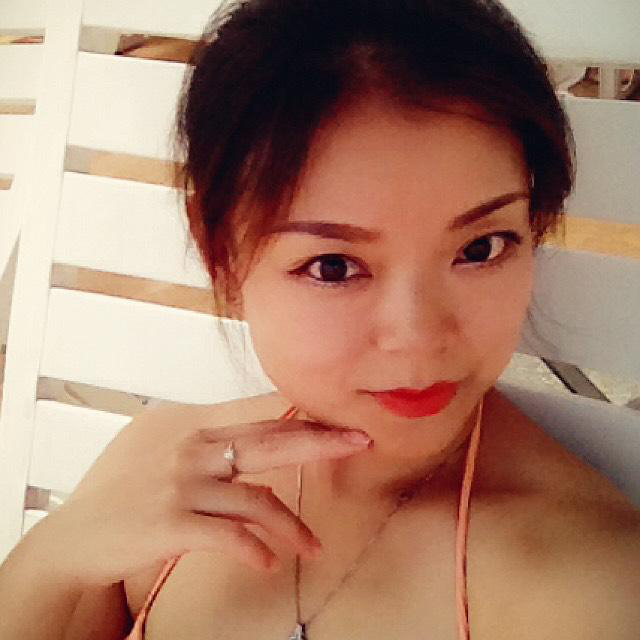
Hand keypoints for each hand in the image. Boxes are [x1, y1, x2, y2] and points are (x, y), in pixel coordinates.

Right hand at [32, 401, 371, 586]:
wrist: (81, 536)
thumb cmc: (137, 500)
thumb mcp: (179, 467)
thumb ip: (220, 459)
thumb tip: (263, 462)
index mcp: (202, 436)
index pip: (266, 424)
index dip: (308, 424)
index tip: (344, 426)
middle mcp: (196, 453)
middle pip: (271, 442)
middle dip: (321, 442)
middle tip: (360, 444)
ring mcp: (182, 486)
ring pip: (256, 500)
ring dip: (292, 527)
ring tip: (312, 548)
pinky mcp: (170, 522)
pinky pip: (227, 536)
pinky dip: (255, 549)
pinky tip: (269, 562)